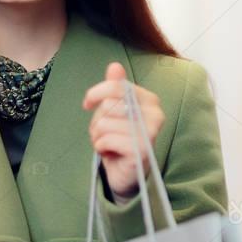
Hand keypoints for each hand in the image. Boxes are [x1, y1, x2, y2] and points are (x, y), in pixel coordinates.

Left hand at [82, 62, 164, 199]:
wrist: (127, 174)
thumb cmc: (120, 139)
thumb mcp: (115, 111)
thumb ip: (115, 88)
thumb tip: (115, 66)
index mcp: (150, 100)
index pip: (116, 86)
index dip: (95, 93)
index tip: (87, 104)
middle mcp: (155, 114)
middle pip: (108, 105)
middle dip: (97, 121)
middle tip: (104, 134)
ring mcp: (150, 133)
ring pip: (104, 123)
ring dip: (97, 136)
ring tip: (107, 144)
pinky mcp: (141, 150)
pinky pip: (105, 140)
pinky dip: (100, 148)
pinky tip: (110, 154)